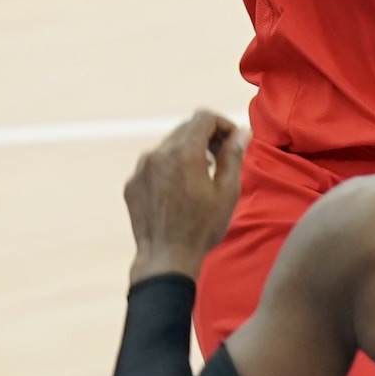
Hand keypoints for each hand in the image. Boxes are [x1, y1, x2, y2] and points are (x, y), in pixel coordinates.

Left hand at [125, 110, 246, 281]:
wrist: (166, 258)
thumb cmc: (201, 227)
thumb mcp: (226, 192)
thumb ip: (233, 156)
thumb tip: (242, 132)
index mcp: (184, 152)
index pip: (204, 117)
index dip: (222, 124)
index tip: (232, 141)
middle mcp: (158, 153)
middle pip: (185, 129)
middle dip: (206, 137)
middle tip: (220, 159)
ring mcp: (141, 168)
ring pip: (168, 146)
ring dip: (187, 152)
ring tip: (201, 176)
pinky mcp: (133, 183)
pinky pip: (154, 164)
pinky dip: (169, 168)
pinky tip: (179, 191)